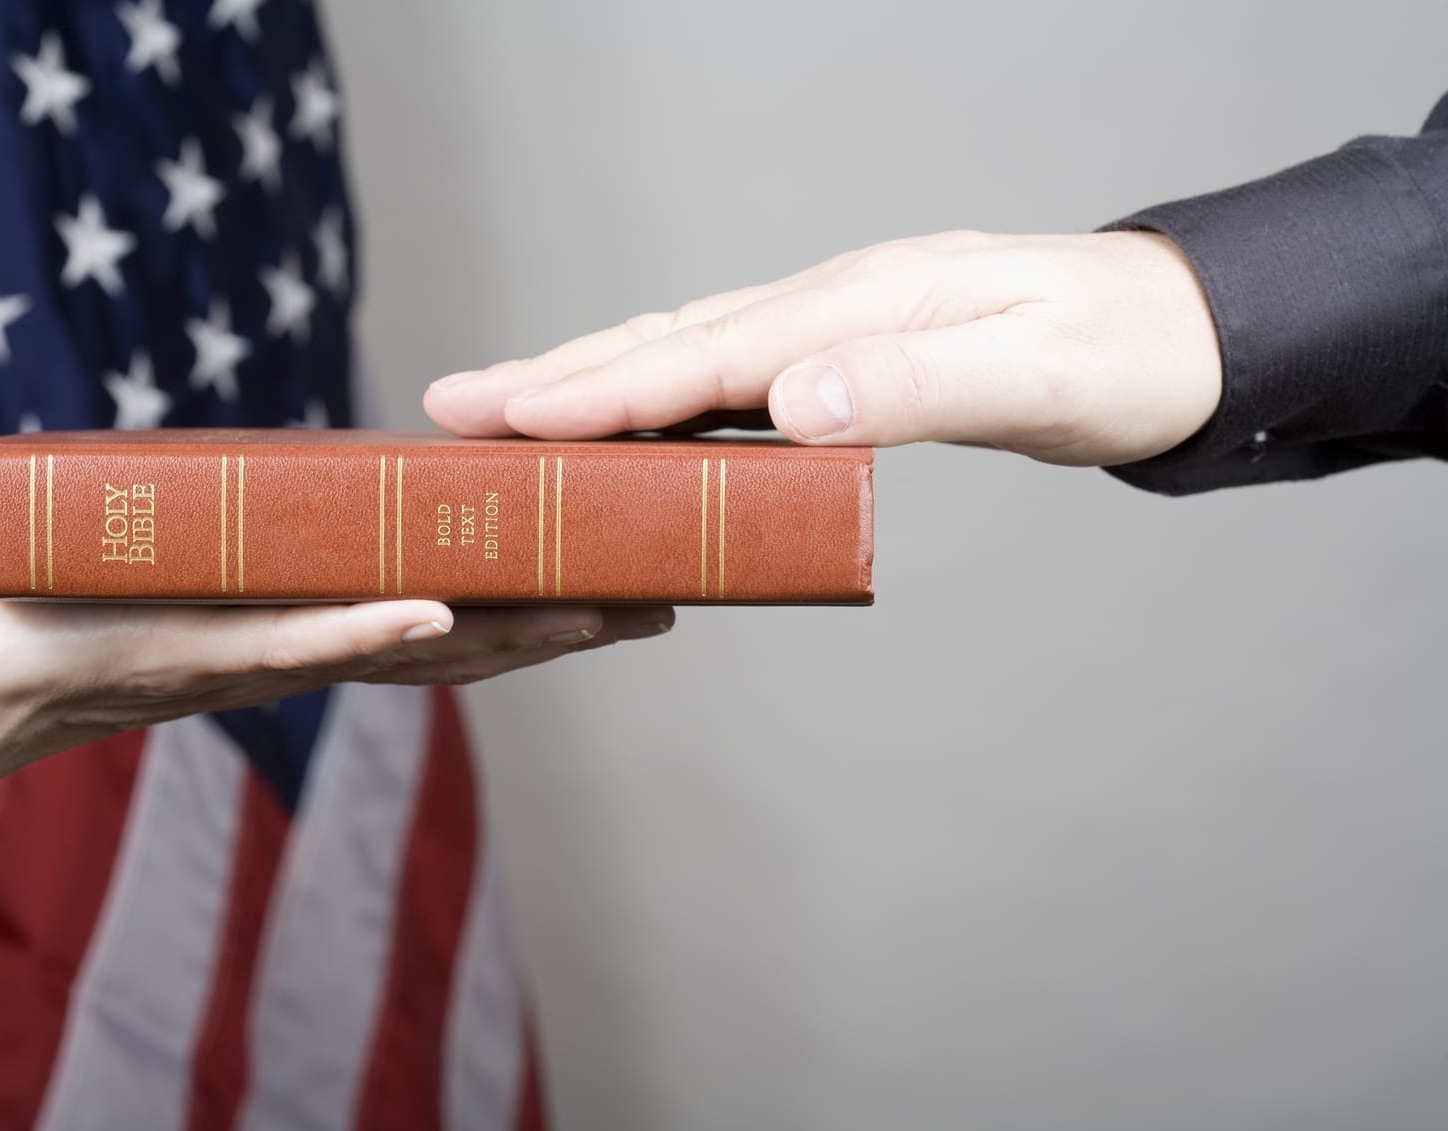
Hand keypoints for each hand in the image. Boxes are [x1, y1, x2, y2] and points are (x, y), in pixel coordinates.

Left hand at [0, 598, 669, 852]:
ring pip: (407, 651)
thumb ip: (271, 539)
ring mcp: (261, 658)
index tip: (630, 579)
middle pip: (465, 644)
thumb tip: (324, 486)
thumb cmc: (86, 619)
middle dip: (568, 623)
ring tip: (601, 609)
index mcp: (321, 630)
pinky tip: (440, 614)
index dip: (549, 606)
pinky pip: (294, 646)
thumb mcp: (203, 565)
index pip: (460, 620)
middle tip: (669, 599)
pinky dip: (369, 633)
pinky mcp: (192, 653)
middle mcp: (310, 655)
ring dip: (508, 633)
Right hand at [424, 231, 1222, 466]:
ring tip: (506, 403)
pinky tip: (630, 405)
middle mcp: (833, 301)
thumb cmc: (1119, 359)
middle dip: (557, 376)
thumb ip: (909, 390)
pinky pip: (728, 361)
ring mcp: (837, 317)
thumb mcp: (1032, 380)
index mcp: (861, 307)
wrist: (1183, 326)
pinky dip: (658, 381)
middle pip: (670, 338)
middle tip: (455, 404)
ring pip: (688, 344)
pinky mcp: (849, 343)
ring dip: (591, 375)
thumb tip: (783, 402)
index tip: (512, 420)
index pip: (706, 356)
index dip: (603, 393)